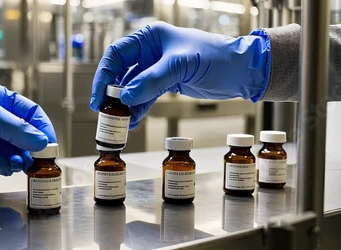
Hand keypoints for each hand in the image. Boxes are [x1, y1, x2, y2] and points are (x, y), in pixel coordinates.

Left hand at [0, 79, 55, 175]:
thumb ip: (12, 127)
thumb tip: (39, 140)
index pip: (29, 112)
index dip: (42, 127)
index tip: (50, 144)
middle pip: (25, 133)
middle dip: (33, 147)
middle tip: (40, 161)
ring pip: (15, 150)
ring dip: (20, 158)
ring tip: (20, 165)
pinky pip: (1, 162)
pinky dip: (6, 166)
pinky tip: (6, 168)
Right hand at [90, 21, 269, 128]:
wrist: (241, 72)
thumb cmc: (217, 57)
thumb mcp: (181, 66)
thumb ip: (152, 81)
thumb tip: (126, 97)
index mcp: (151, 37)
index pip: (116, 54)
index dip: (104, 75)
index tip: (99, 96)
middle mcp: (151, 51)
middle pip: (121, 72)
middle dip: (112, 93)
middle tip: (105, 112)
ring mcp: (157, 68)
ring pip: (132, 87)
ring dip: (125, 105)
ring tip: (119, 122)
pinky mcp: (166, 83)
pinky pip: (145, 97)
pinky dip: (138, 109)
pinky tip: (132, 121)